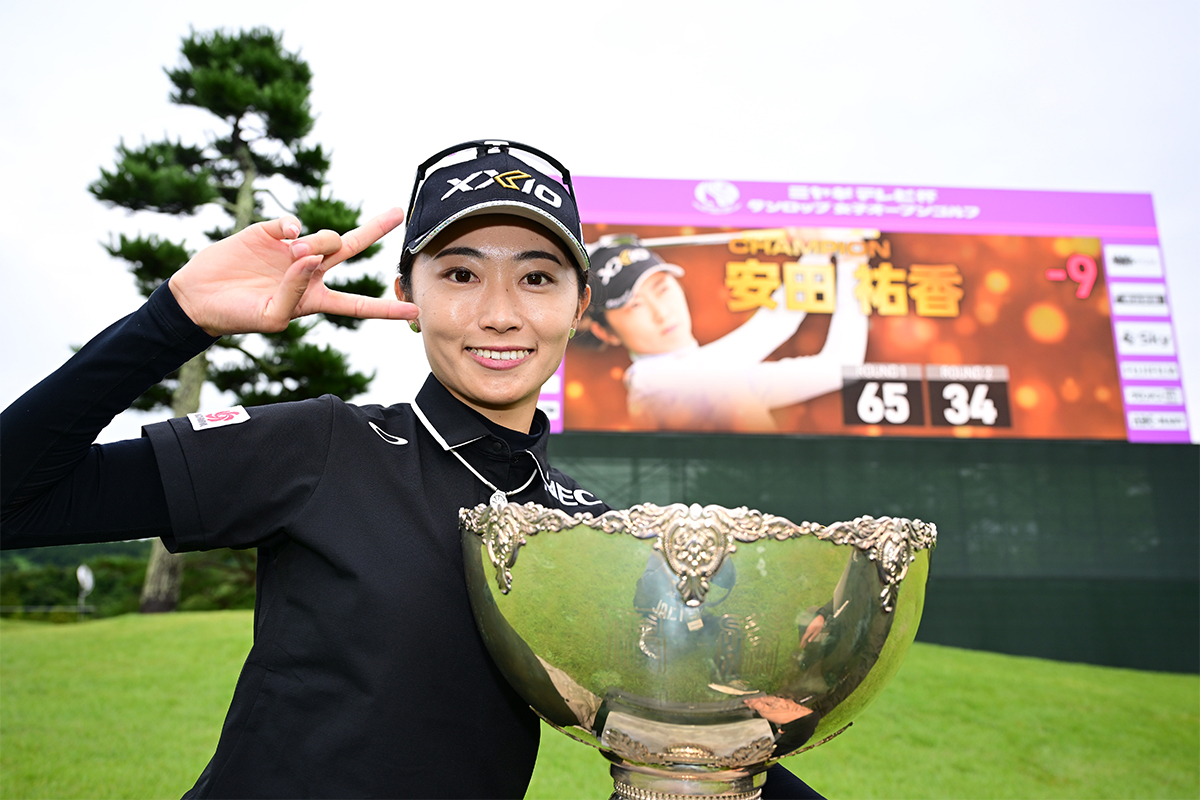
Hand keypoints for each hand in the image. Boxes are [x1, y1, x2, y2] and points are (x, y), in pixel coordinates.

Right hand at [168, 208, 417, 335]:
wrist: (198, 298)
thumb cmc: (238, 315)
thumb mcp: (272, 317)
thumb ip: (295, 292)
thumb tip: (311, 257)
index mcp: (315, 298)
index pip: (358, 305)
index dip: (385, 309)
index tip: (415, 312)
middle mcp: (310, 271)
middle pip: (351, 248)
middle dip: (374, 230)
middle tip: (398, 212)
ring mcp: (292, 249)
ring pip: (325, 237)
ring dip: (316, 244)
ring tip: (292, 256)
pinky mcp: (270, 232)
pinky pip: (293, 223)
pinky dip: (290, 228)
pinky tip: (280, 237)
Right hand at [744, 695, 812, 724]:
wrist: (800, 717)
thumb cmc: (785, 715)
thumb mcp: (768, 712)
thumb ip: (759, 707)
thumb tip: (751, 703)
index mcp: (771, 700)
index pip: (758, 699)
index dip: (751, 701)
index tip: (745, 702)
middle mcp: (777, 700)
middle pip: (765, 701)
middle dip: (759, 703)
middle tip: (752, 704)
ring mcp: (783, 704)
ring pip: (772, 705)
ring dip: (766, 707)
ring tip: (762, 710)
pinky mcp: (788, 709)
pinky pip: (778, 709)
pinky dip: (774, 711)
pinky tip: (775, 715)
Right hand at [800, 614, 824, 646]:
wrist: (819, 618)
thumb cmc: (819, 626)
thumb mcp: (817, 632)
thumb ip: (813, 637)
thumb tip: (808, 641)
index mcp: (809, 631)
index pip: (804, 638)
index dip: (802, 642)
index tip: (800, 646)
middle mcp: (807, 630)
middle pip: (804, 637)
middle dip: (803, 642)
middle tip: (802, 647)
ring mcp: (808, 629)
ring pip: (805, 635)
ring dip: (804, 640)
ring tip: (805, 645)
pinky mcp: (809, 628)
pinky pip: (806, 634)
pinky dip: (806, 637)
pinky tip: (807, 639)